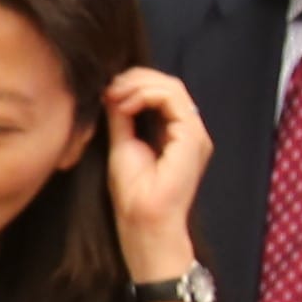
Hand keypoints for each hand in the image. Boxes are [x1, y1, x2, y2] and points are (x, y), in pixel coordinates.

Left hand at [103, 67, 211, 271]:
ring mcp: (194, 134)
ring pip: (172, 86)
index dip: (133, 83)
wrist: (143, 223)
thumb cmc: (133, 195)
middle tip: (109, 88)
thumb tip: (113, 92)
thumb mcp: (122, 145)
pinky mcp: (193, 138)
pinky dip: (145, 95)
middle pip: (168, 83)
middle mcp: (189, 130)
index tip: (106, 92)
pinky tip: (125, 106)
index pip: (161, 91)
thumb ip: (122, 118)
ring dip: (138, 85)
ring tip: (115, 97)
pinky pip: (173, 99)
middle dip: (134, 79)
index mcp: (175, 132)